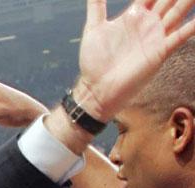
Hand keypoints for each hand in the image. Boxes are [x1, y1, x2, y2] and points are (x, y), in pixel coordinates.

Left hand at [74, 0, 194, 121]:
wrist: (96, 88)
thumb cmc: (94, 60)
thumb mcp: (94, 28)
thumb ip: (96, 6)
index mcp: (134, 16)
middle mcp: (149, 23)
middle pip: (169, 0)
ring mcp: (156, 36)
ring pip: (178, 12)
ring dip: (188, 2)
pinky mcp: (161, 51)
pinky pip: (181, 35)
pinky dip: (192, 27)